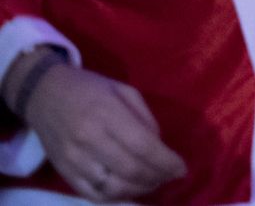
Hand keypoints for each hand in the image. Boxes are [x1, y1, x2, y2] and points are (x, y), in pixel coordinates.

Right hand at [23, 63, 185, 201]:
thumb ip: (144, 118)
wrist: (44, 93)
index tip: (182, 168)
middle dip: (157, 177)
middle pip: (130, 170)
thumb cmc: (90, 88)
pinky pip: (92, 194)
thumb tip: (159, 147)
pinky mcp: (63, 172)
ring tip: (153, 182)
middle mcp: (89, 139)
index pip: (143, 146)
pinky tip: (129, 189)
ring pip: (112, 187)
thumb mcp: (124, 90)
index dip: (166, 162)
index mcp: (108, 114)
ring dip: (139, 190)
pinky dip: (115, 197)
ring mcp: (73, 159)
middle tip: (170, 176)